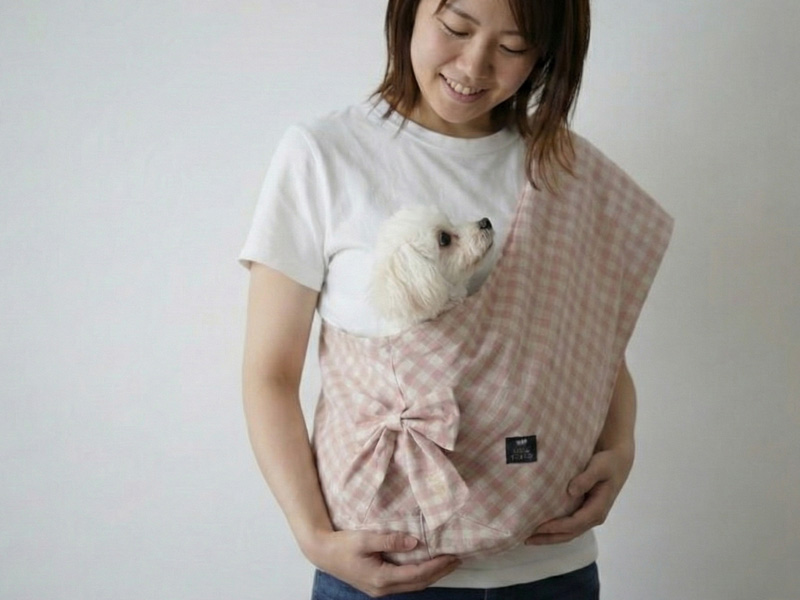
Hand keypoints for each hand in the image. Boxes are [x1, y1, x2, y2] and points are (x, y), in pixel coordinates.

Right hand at [307, 529, 461, 596]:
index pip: (418, 573)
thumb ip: (390, 540)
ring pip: (413, 585)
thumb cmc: (342, 544)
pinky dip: (419, 575)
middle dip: (440, 572)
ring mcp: (380, 589)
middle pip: (419, 583)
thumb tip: (415, 542)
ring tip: (447, 563)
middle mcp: (383, 588)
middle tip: (458, 560)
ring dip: (431, 575)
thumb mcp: (365, 539)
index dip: (437, 566)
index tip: (453, 556)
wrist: (322, 553)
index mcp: (382, 578)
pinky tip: (425, 566)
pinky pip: (405, 582)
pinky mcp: (377, 585)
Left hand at [524, 445, 633, 545]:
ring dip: (549, 537)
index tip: (538, 527)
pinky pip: (568, 525)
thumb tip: (572, 491)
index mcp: (598, 509)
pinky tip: (540, 528)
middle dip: (548, 538)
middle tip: (526, 539)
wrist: (617, 461)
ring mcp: (588, 516)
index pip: (574, 524)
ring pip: (568, 533)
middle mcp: (593, 516)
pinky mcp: (583, 511)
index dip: (556, 527)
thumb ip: (587, 478)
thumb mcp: (599, 467)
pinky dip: (554, 530)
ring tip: (528, 538)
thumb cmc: (608, 463)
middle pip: (569, 534)